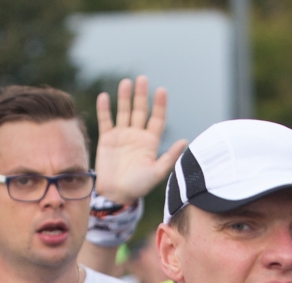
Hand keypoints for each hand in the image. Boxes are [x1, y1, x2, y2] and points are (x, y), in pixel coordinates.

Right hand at [93, 77, 186, 204]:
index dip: (160, 105)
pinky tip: (105, 96)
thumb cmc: (139, 187)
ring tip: (126, 82)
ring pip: (124, 111)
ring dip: (125, 97)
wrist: (116, 195)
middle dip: (141, 95)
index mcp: (151, 141)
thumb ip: (170, 157)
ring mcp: (122, 135)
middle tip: (142, 79)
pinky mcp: (107, 139)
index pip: (157, 118)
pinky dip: (105, 109)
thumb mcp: (157, 173)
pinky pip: (106, 120)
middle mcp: (137, 135)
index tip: (161, 90)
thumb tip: (186, 141)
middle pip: (140, 110)